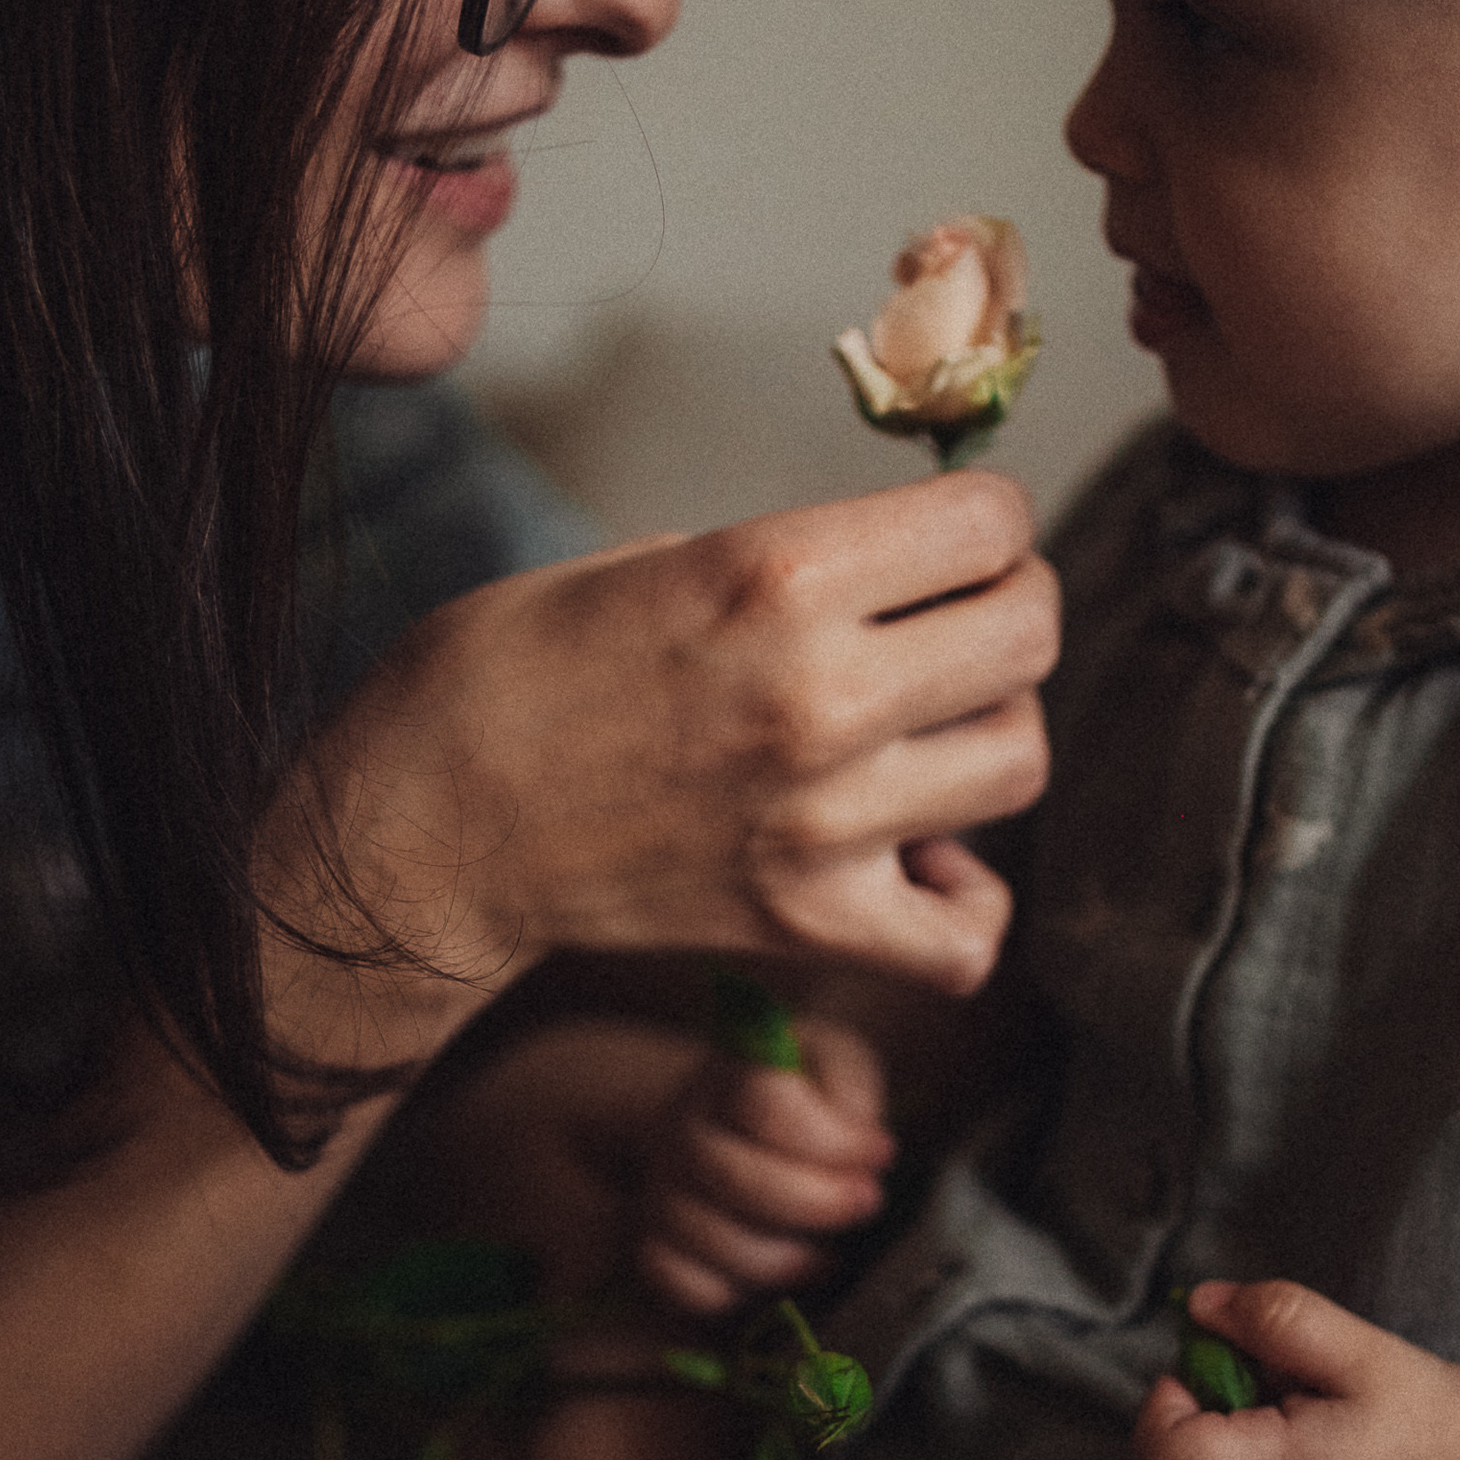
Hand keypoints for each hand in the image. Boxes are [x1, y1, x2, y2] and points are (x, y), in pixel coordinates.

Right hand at [295, 474, 1055, 1010]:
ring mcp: (824, 821)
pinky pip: (966, 937)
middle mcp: (819, 694)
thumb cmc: (511, 673)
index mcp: (778, 574)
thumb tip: (896, 568)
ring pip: (1019, 761)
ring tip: (926, 733)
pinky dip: (963, 906)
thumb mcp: (654, 555)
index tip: (951, 541)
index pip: (991, 522)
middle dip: (1008, 610)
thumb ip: (791, 562)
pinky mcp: (810, 924)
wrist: (429, 827)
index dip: (986, 524)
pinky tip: (921, 860)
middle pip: (1031, 634)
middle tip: (955, 622)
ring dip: (988, 737)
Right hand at [638, 1016, 896, 1317]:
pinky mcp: (653, 1243)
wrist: (731, 1124)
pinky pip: (678, 1283)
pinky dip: (734, 1294)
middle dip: (815, 1202)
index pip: (763, 1102)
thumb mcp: (837, 1066)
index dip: (832, 1139)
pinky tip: (780, 1281)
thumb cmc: (801, 1094)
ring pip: (708, 1237)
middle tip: (868, 1202)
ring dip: (784, 1259)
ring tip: (831, 1256)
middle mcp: (680, 1127)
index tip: (883, 1152)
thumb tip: (859, 1138)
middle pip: (733, 1175)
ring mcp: (659, 1188)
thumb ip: (852, 1089)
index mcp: (728, 1074)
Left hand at [1131, 1278, 1459, 1459]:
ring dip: (1213, 1449)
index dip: (1166, 1402)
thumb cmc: (1431, 1421)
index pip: (1163, 1458)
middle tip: (1267, 1388)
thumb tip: (1200, 1307)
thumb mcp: (1360, 1350)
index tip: (1217, 1368)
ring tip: (1290, 1427)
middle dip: (1195, 1414)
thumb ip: (1273, 1318)